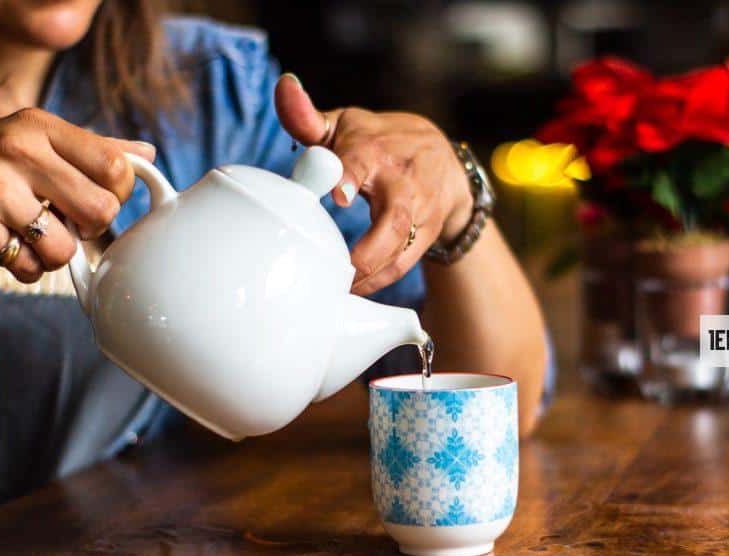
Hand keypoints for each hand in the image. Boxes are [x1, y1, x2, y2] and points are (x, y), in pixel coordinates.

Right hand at [0, 108, 154, 282]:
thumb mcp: (32, 146)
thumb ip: (91, 151)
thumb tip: (146, 154)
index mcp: (38, 125)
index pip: (116, 167)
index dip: (117, 195)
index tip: (96, 200)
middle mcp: (16, 148)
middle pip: (101, 209)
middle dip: (89, 229)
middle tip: (63, 222)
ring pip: (66, 247)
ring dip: (52, 254)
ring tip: (27, 235)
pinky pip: (30, 267)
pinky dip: (23, 267)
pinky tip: (2, 246)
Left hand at [275, 74, 472, 295]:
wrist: (444, 161)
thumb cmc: (380, 143)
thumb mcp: (346, 125)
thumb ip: (308, 117)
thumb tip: (284, 88)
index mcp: (375, 149)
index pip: (363, 158)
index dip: (350, 174)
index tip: (338, 194)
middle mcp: (402, 182)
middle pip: (393, 219)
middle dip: (369, 249)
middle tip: (341, 272)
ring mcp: (420, 212)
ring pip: (403, 249)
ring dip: (371, 276)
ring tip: (339, 293)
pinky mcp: (428, 235)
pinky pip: (405, 264)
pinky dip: (379, 283)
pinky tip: (353, 295)